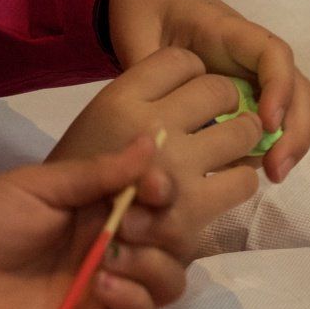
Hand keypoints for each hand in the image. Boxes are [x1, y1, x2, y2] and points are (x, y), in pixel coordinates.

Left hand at [0, 136, 185, 308]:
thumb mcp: (41, 186)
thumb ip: (98, 172)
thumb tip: (150, 142)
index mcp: (99, 209)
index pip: (157, 200)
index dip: (164, 191)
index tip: (154, 186)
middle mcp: (113, 248)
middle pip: (174, 240)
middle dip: (161, 227)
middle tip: (123, 224)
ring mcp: (108, 292)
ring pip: (169, 281)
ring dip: (152, 263)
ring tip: (108, 256)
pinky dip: (136, 300)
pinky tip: (102, 285)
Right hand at [48, 48, 262, 259]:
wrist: (65, 247)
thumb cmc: (81, 184)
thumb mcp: (100, 127)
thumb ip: (143, 105)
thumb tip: (200, 90)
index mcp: (119, 99)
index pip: (182, 61)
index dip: (194, 75)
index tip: (189, 95)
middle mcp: (151, 125)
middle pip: (220, 89)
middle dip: (226, 103)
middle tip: (217, 122)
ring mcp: (176, 166)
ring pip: (244, 131)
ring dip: (241, 141)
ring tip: (227, 152)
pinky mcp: (195, 207)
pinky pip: (244, 180)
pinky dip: (238, 180)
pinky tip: (222, 184)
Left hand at [104, 0, 309, 182]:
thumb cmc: (145, 7)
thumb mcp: (136, 34)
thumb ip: (144, 70)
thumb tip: (157, 119)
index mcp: (227, 30)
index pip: (271, 53)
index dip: (278, 87)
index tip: (266, 122)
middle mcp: (249, 52)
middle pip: (295, 85)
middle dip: (296, 127)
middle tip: (276, 169)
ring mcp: (251, 72)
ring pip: (291, 103)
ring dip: (291, 139)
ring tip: (273, 175)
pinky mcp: (244, 90)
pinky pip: (268, 116)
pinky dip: (270, 142)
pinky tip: (252, 170)